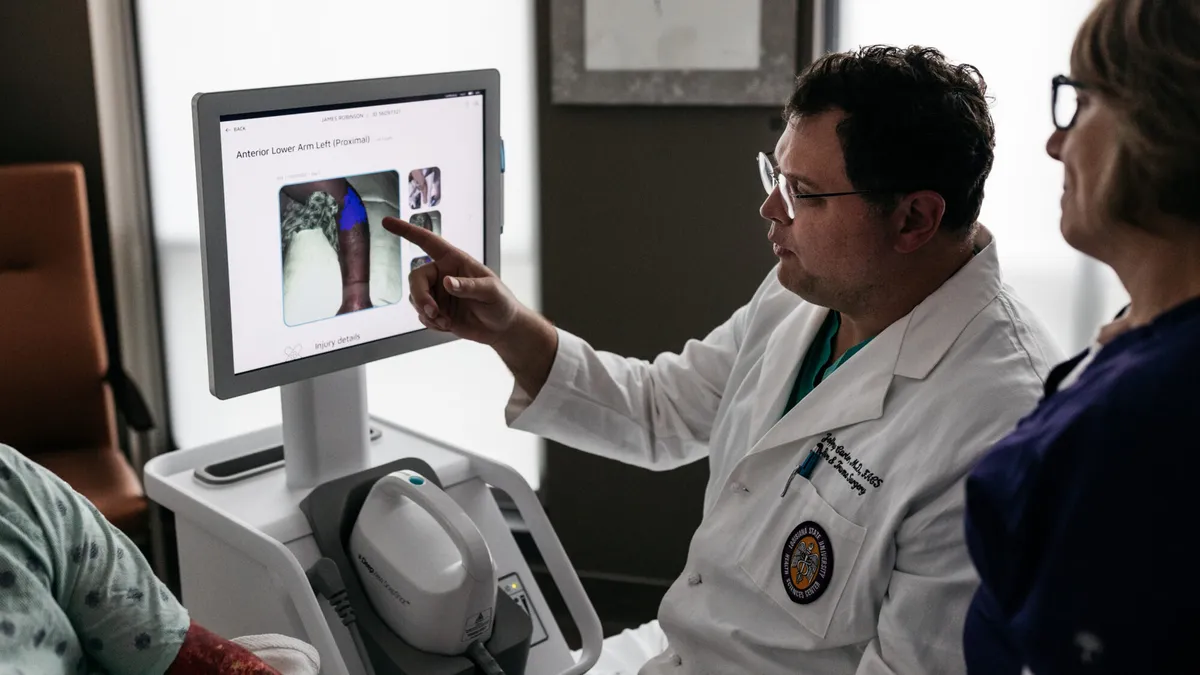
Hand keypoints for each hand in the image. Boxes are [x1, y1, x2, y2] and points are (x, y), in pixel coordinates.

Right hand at [383, 216, 522, 345]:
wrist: (502, 328)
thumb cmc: (501, 303)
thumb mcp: (491, 292)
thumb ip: (470, 286)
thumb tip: (447, 282)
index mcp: (454, 260)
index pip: (427, 242)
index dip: (406, 231)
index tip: (386, 222)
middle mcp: (442, 274)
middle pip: (415, 278)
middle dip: (420, 296)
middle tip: (433, 312)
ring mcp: (438, 293)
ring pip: (415, 299)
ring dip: (427, 313)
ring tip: (447, 321)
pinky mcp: (437, 311)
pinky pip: (421, 316)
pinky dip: (431, 323)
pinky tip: (448, 325)